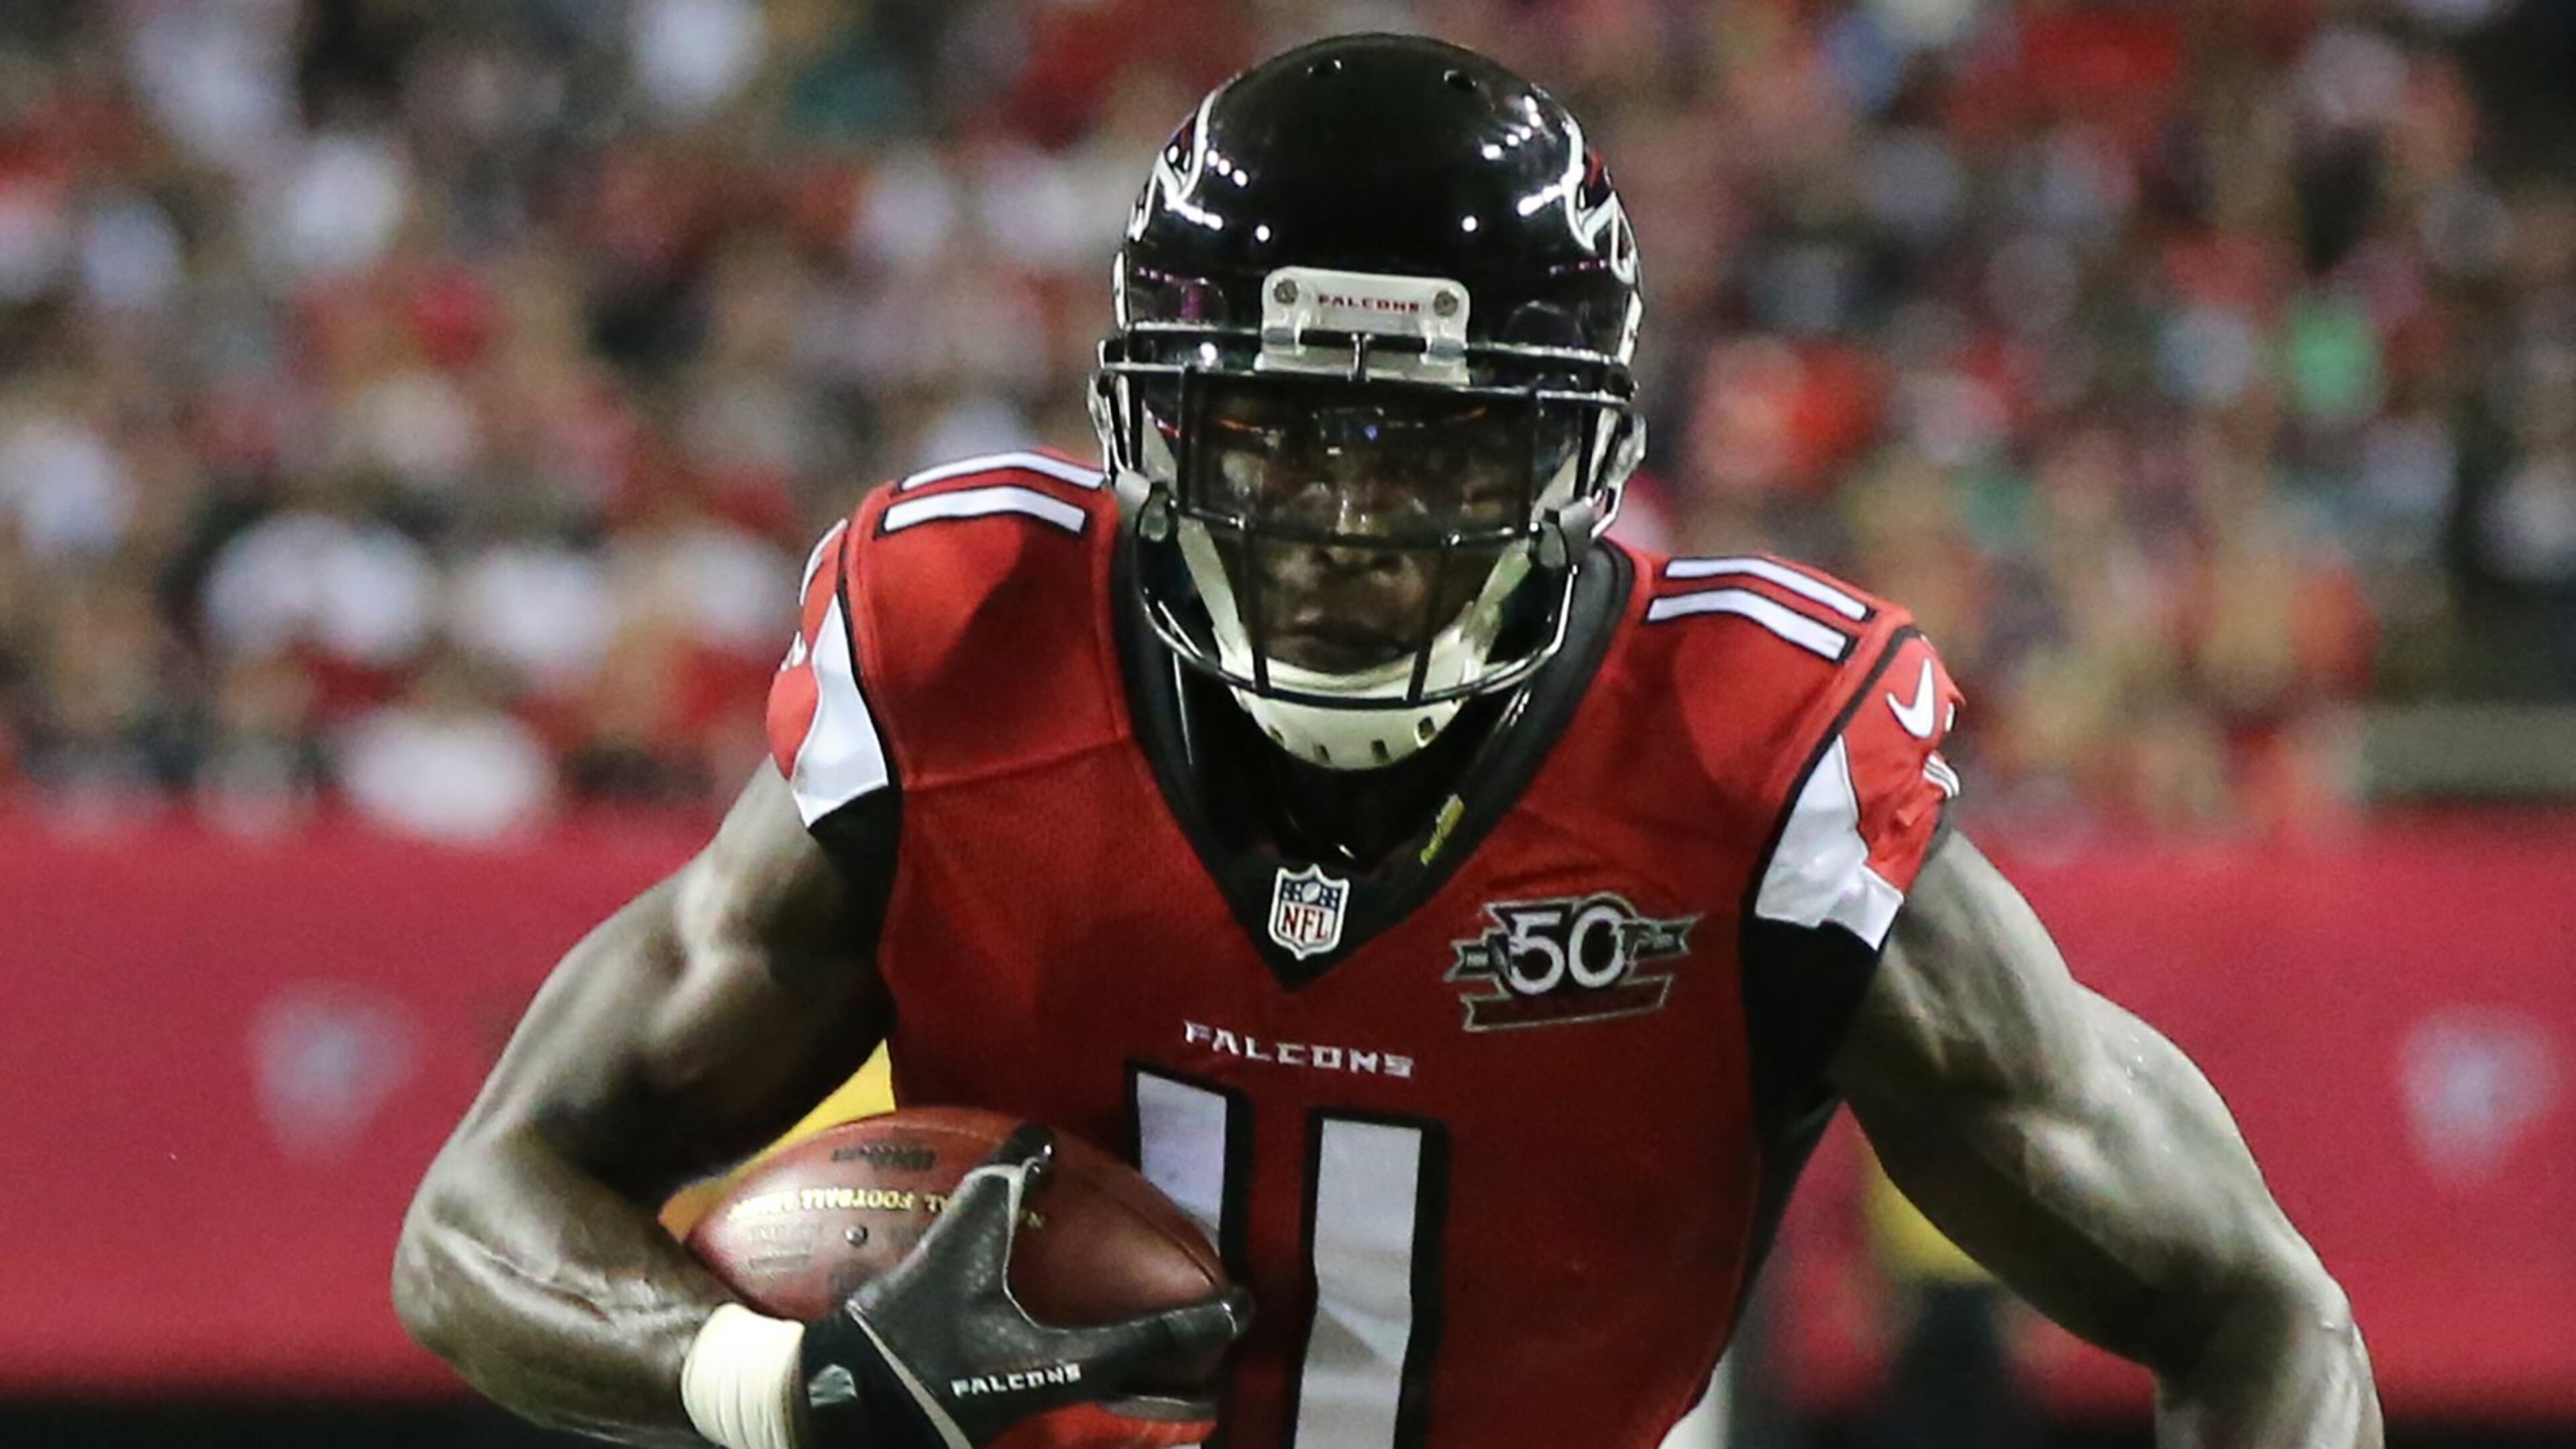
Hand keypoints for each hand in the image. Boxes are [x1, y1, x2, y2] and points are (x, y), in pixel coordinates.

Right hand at [796, 1123, 1250, 1448]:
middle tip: (1218, 1332)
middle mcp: (1065, 1391)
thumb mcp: (956, 1254)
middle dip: (1188, 1364)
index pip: (1158, 1340)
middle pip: (1151, 1385)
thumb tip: (1038, 1134)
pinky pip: (1072, 1389)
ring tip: (1163, 1336)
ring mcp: (1037, 1409)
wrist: (850, 1402)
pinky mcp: (1007, 1410)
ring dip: (1142, 1369)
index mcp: (1067, 1361)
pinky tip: (1080, 1342)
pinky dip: (1092, 1364)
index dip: (1207, 1322)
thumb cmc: (913, 1333)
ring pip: (1114, 1394)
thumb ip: (997, 1191)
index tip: (1248, 1306)